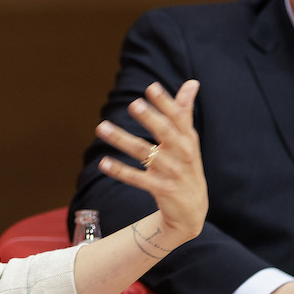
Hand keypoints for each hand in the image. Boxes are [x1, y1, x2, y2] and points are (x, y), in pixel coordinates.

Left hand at [94, 81, 205, 248]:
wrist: (192, 211)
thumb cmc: (186, 168)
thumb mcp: (188, 141)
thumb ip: (184, 112)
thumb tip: (191, 82)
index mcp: (188, 139)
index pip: (177, 117)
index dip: (165, 103)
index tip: (151, 88)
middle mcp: (182, 154)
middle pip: (164, 132)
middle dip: (149, 118)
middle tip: (133, 104)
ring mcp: (172, 173)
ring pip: (144, 153)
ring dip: (122, 139)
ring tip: (102, 127)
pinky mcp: (162, 190)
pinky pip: (137, 179)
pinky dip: (120, 171)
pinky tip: (103, 162)